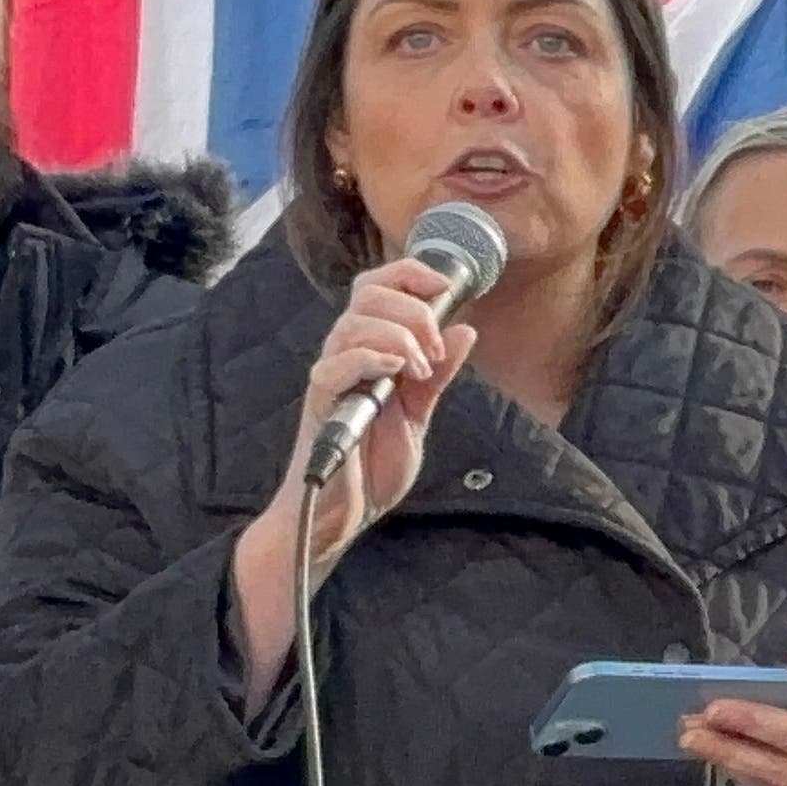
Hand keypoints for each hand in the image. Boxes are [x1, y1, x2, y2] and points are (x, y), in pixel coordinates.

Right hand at [266, 256, 481, 570]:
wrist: (343, 512)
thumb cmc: (371, 464)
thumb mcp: (419, 414)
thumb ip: (439, 374)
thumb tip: (466, 331)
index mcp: (371, 350)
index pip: (379, 287)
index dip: (411, 274)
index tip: (447, 286)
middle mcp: (346, 354)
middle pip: (368, 292)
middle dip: (413, 309)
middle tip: (436, 348)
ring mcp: (331, 376)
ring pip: (354, 322)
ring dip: (399, 335)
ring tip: (421, 371)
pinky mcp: (320, 402)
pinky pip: (335, 364)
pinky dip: (370, 357)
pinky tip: (396, 371)